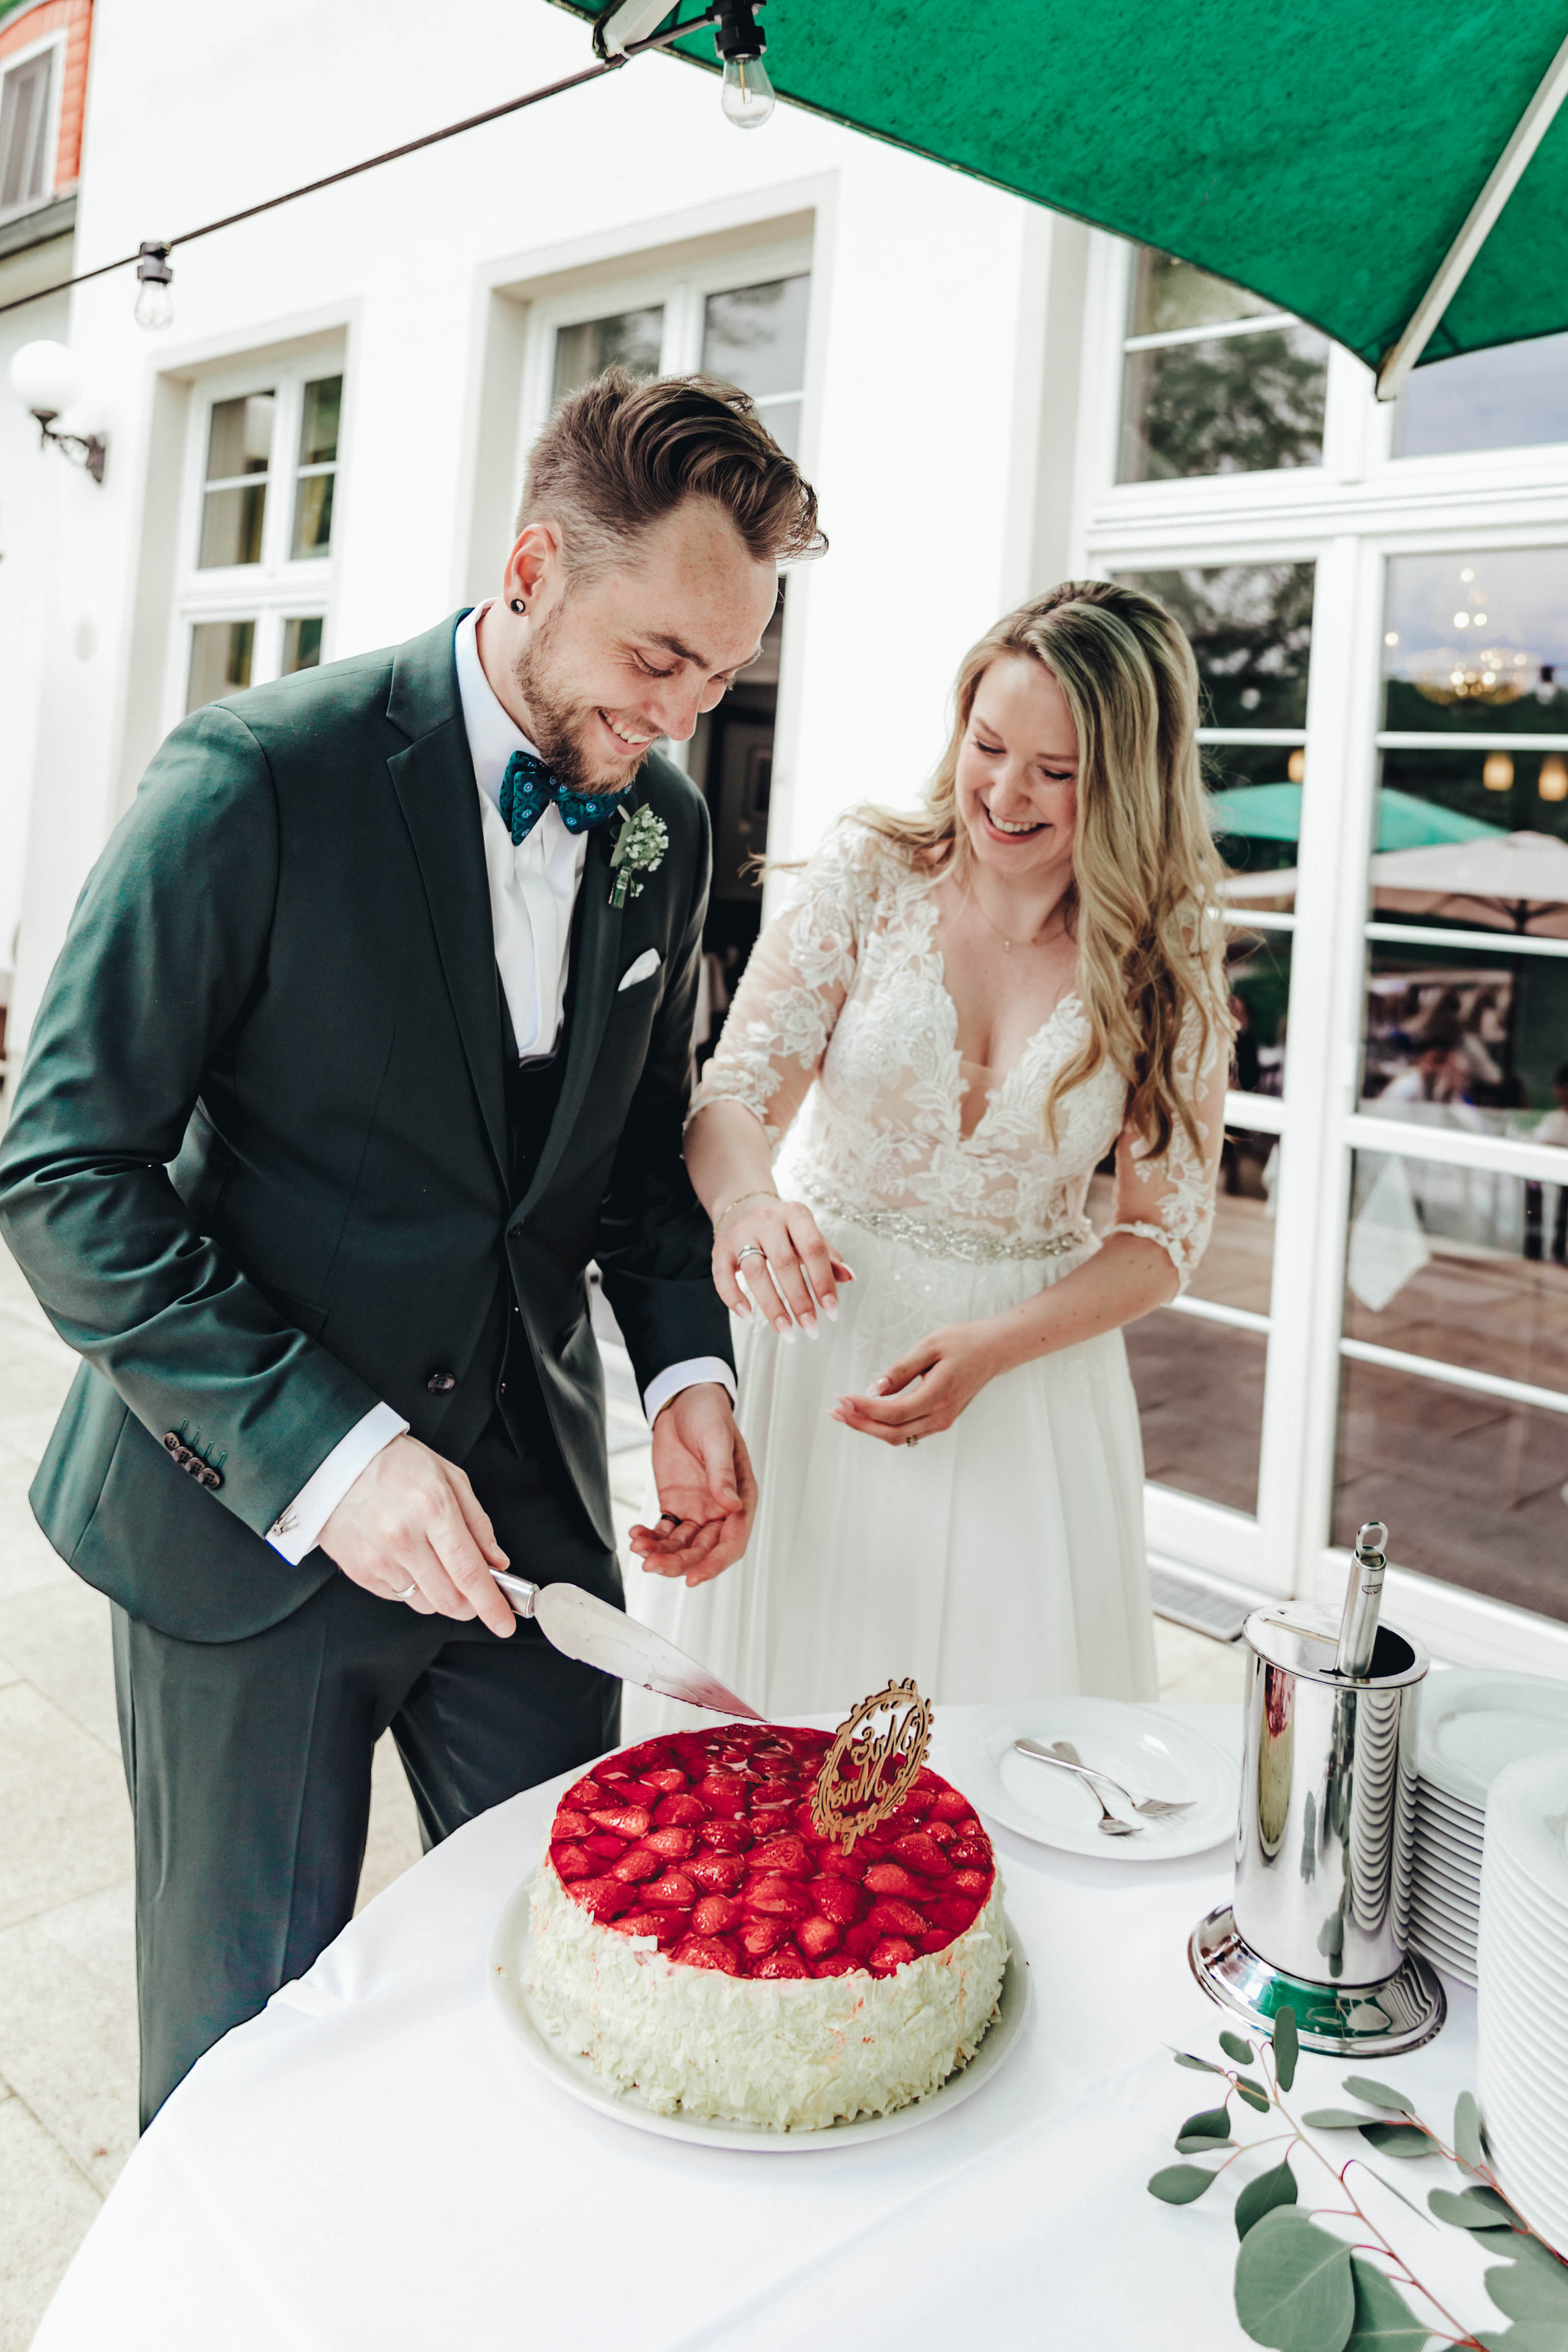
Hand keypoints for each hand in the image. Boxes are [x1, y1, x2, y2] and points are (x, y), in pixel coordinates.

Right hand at [319, 1433, 515, 1634]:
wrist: (335, 1462)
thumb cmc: (395, 1464)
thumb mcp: (449, 1478)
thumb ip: (477, 1522)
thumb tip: (496, 1561)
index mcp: (433, 1508)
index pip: (469, 1572)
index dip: (491, 1604)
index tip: (504, 1623)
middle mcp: (404, 1537)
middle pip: (449, 1599)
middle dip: (471, 1606)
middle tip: (476, 1594)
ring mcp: (378, 1558)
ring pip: (425, 1603)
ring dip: (440, 1594)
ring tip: (432, 1561)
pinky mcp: (359, 1572)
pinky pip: (398, 1598)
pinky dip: (412, 1587)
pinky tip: (405, 1558)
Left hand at [629, 1382, 757, 1587]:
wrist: (684, 1402)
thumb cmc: (710, 1415)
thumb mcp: (717, 1439)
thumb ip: (722, 1473)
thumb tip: (730, 1504)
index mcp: (741, 1497)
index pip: (732, 1541)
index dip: (714, 1563)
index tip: (693, 1577)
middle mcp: (721, 1510)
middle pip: (704, 1549)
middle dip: (680, 1562)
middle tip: (654, 1565)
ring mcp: (698, 1510)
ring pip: (682, 1545)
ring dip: (662, 1552)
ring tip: (640, 1549)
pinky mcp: (676, 1505)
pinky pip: (665, 1531)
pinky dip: (651, 1538)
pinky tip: (637, 1536)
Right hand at [712, 1192, 852, 1338]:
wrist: (745, 1208)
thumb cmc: (785, 1229)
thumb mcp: (809, 1235)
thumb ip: (828, 1256)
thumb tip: (849, 1277)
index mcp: (795, 1214)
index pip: (813, 1249)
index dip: (823, 1281)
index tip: (831, 1311)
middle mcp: (767, 1220)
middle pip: (784, 1263)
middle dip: (799, 1300)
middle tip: (811, 1328)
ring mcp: (741, 1234)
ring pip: (755, 1272)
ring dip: (772, 1306)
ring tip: (786, 1330)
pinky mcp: (720, 1249)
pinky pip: (722, 1277)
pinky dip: (734, 1299)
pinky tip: (749, 1317)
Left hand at [830, 1321, 1007, 1445]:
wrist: (994, 1350)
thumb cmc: (965, 1342)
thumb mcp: (930, 1345)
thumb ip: (901, 1369)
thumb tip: (874, 1389)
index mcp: (939, 1394)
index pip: (893, 1412)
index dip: (864, 1409)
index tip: (842, 1397)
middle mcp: (941, 1415)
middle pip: (891, 1432)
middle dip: (859, 1423)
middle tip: (834, 1410)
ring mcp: (942, 1421)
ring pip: (898, 1436)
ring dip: (868, 1427)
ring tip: (844, 1412)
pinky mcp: (940, 1420)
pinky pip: (907, 1431)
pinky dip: (883, 1426)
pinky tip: (867, 1414)